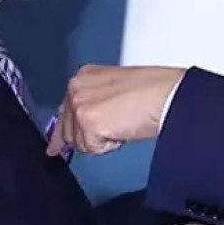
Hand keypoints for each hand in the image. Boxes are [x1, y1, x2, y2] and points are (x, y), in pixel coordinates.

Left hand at [46, 65, 184, 155]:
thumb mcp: (117, 89)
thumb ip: (97, 101)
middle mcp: (77, 87)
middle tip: (102, 136)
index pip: (65, 109)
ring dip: (101, 141)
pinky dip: (110, 145)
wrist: (167, 95)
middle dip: (84, 138)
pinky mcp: (88, 122)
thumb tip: (88, 124)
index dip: (63, 130)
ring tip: (123, 125)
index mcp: (85, 76)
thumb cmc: (154, 90)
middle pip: (67, 129)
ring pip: (80, 143)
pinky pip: (94, 148)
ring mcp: (80, 105)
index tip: (56, 145)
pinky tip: (123, 130)